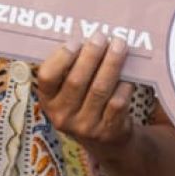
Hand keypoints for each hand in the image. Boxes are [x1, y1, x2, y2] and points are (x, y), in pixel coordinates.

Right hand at [34, 38, 135, 154]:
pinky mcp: (108, 131)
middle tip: (101, 37)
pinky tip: (128, 74)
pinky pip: (117, 103)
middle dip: (91, 54)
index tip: (75, 41)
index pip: (47, 78)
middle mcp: (63, 116)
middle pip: (76, 80)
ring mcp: (85, 126)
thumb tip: (85, 34)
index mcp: (48, 101)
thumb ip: (69, 68)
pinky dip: (124, 85)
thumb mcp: (67, 92)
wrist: (105, 141)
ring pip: (99, 89)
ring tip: (119, 45)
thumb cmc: (84, 103)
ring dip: (111, 63)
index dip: (61, 57)